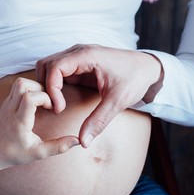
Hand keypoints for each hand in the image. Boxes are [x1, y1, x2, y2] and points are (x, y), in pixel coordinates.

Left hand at [0, 77, 79, 178]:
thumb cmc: (16, 153)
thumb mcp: (38, 153)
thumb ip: (58, 147)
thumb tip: (77, 141)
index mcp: (19, 122)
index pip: (29, 98)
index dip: (44, 98)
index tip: (51, 108)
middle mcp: (11, 109)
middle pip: (23, 84)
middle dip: (41, 89)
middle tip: (48, 102)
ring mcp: (7, 103)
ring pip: (20, 82)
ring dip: (35, 87)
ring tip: (42, 100)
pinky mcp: (7, 101)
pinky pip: (18, 86)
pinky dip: (30, 89)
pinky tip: (36, 102)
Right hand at [36, 44, 162, 147]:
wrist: (148, 69)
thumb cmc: (135, 79)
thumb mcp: (117, 102)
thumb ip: (98, 121)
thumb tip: (83, 142)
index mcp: (87, 55)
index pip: (55, 67)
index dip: (51, 89)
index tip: (58, 108)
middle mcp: (79, 52)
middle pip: (46, 64)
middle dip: (45, 86)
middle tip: (55, 107)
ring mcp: (78, 56)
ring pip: (49, 66)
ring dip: (47, 84)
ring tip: (57, 104)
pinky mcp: (79, 64)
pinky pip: (58, 71)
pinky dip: (54, 84)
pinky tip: (61, 100)